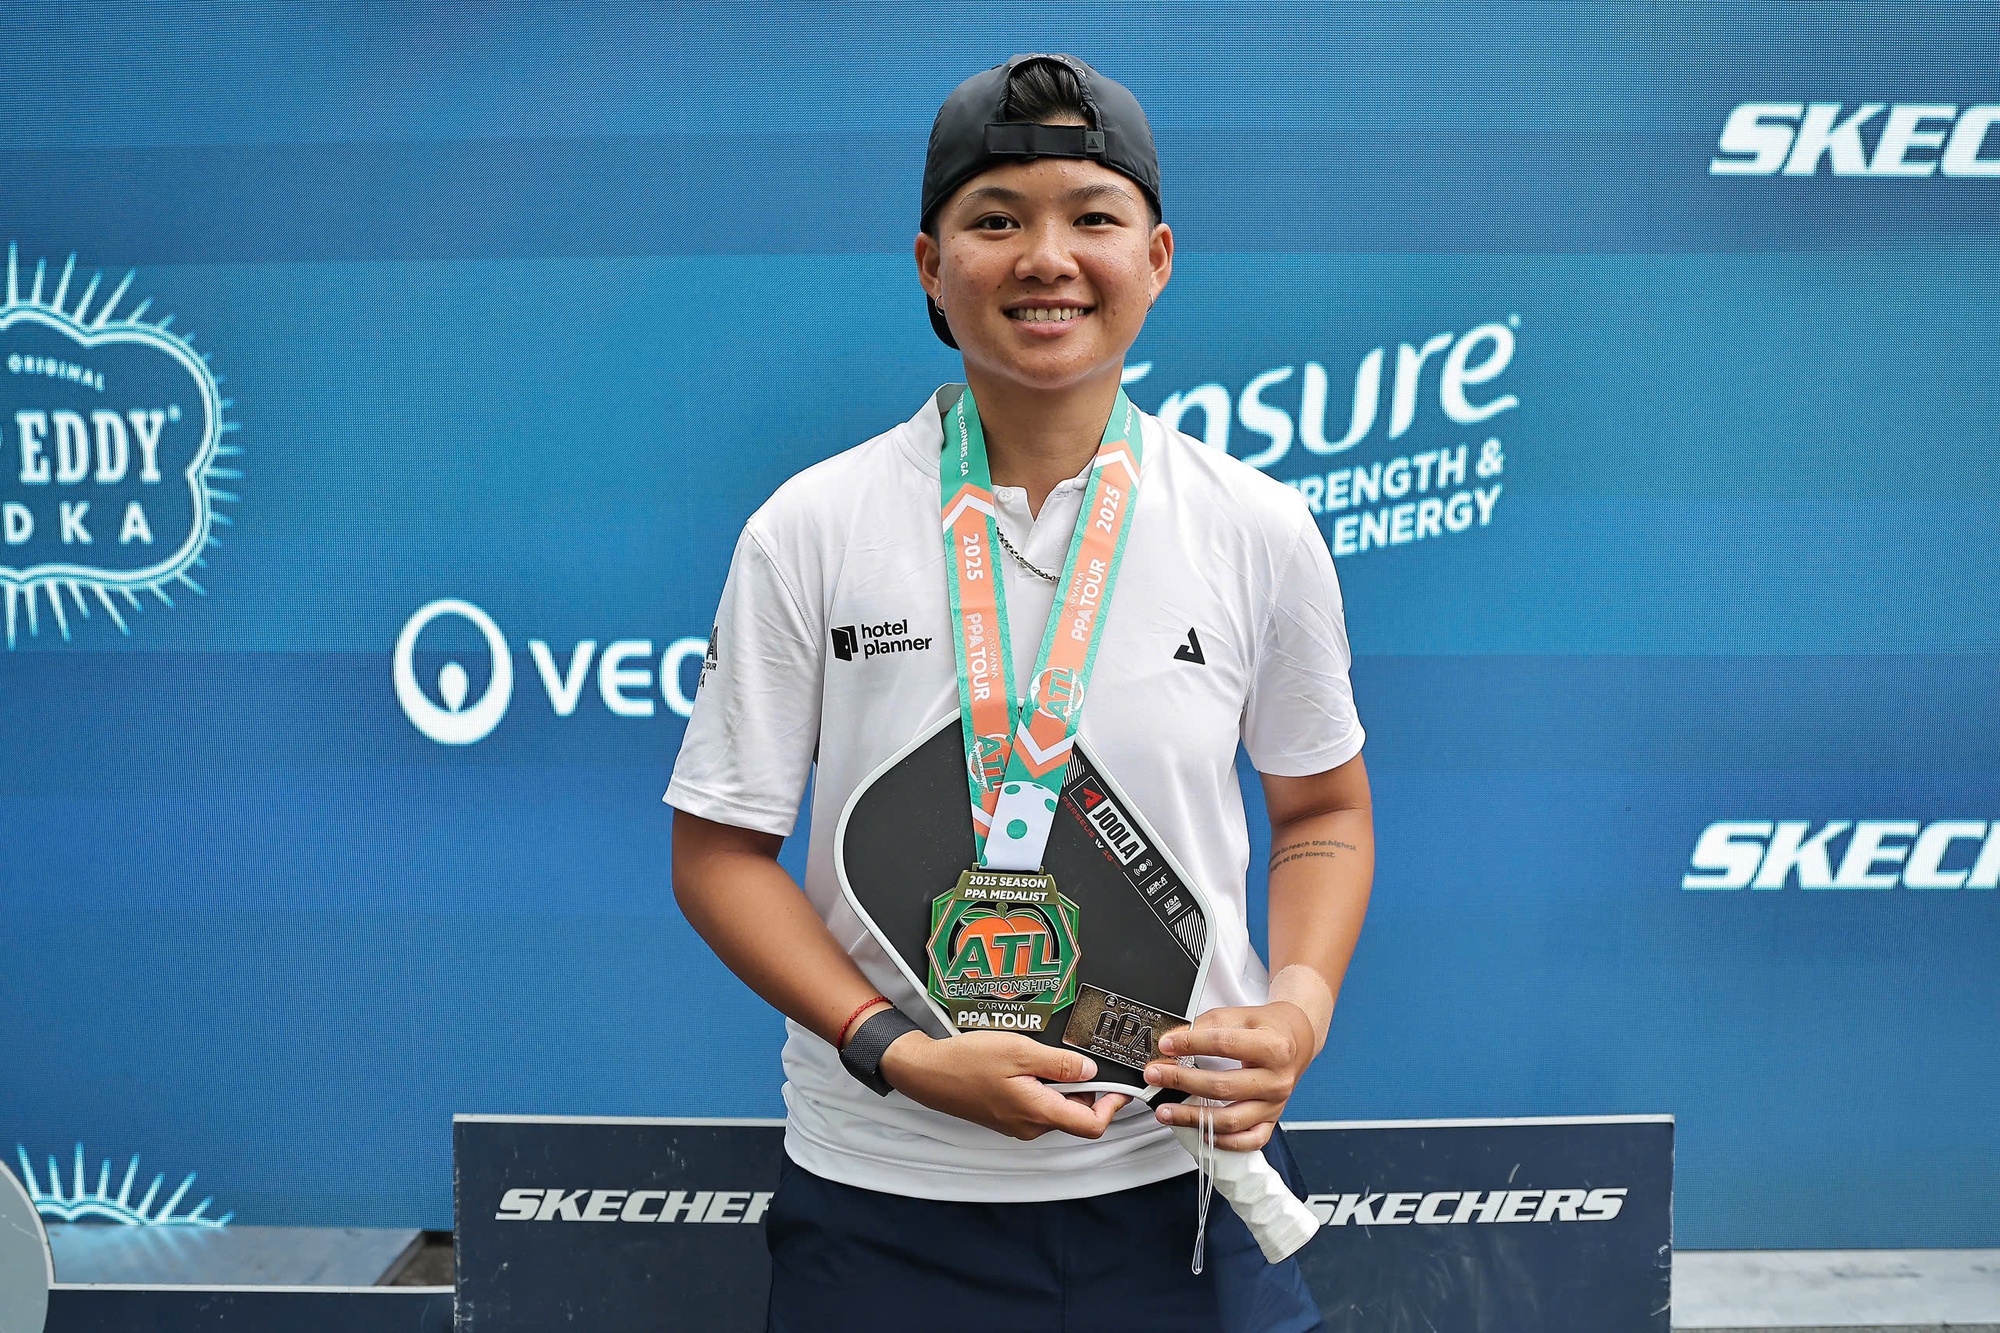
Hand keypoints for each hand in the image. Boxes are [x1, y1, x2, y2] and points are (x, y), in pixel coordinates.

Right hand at [879, 1031, 1130, 1140]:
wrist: (927, 1074)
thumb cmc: (968, 1061)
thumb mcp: (1019, 1051)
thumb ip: (1060, 1063)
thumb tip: (1091, 1070)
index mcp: (1038, 1112)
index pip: (1092, 1125)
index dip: (1112, 1106)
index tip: (1119, 1085)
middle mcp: (1031, 1126)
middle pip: (1076, 1115)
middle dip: (1087, 1089)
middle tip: (1084, 1057)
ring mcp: (1017, 1124)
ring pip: (1056, 1109)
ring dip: (1063, 1086)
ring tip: (1050, 1056)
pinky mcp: (1006, 1117)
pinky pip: (1037, 1106)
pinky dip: (1044, 1088)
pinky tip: (1030, 1064)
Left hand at [1143, 1002, 1316, 1150]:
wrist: (1298, 1040)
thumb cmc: (1268, 1028)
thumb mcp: (1241, 1015)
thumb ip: (1207, 1025)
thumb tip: (1173, 1040)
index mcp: (1274, 1046)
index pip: (1225, 1044)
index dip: (1191, 1044)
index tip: (1166, 1044)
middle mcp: (1277, 1079)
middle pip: (1224, 1086)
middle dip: (1182, 1081)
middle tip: (1155, 1075)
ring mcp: (1275, 1104)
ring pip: (1231, 1120)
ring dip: (1192, 1117)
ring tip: (1164, 1110)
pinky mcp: (1271, 1121)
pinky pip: (1247, 1141)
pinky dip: (1222, 1141)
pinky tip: (1199, 1132)